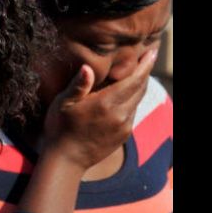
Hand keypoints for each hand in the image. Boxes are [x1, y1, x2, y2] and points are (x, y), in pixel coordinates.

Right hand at [41, 48, 157, 169]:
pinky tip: (126, 95)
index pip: (133, 80)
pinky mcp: (124, 135)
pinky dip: (133, 100)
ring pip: (138, 100)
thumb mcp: (63, 103)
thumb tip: (88, 67)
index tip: (151, 52)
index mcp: (106, 103)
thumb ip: (78, 85)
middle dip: (145, 72)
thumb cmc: (60, 128)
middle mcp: (120, 114)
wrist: (66, 160)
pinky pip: (133, 112)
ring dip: (139, 86)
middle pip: (140, 88)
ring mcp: (124, 126)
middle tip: (148, 56)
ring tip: (137, 73)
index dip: (144, 65)